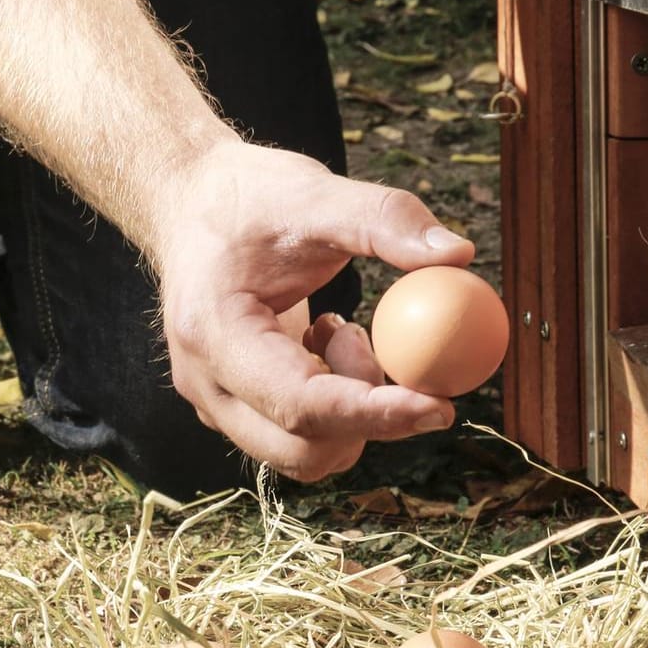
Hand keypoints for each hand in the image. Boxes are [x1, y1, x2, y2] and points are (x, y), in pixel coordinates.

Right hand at [150, 142, 477, 480]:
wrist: (190, 206)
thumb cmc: (246, 198)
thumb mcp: (314, 192)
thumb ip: (384, 219)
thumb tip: (457, 254)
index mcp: (213, 335)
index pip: (300, 405)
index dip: (374, 414)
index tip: (440, 404)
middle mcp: (206, 385)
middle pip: (301, 452)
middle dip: (366, 417)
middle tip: (388, 352)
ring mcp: (216, 403)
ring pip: (304, 455)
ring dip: (350, 411)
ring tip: (340, 333)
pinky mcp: (234, 408)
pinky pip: (299, 437)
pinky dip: (336, 407)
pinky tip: (324, 344)